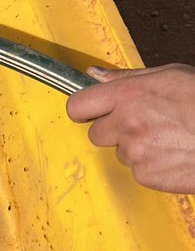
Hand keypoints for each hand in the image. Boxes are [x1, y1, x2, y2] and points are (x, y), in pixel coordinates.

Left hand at [67, 64, 194, 193]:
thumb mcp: (171, 75)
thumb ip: (127, 77)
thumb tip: (95, 75)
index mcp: (129, 95)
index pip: (77, 106)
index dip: (84, 109)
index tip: (92, 110)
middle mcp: (126, 124)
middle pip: (95, 133)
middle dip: (113, 129)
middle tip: (143, 123)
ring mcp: (135, 152)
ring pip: (119, 152)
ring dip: (135, 146)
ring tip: (167, 136)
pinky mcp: (146, 175)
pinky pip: (137, 170)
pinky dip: (151, 164)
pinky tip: (173, 152)